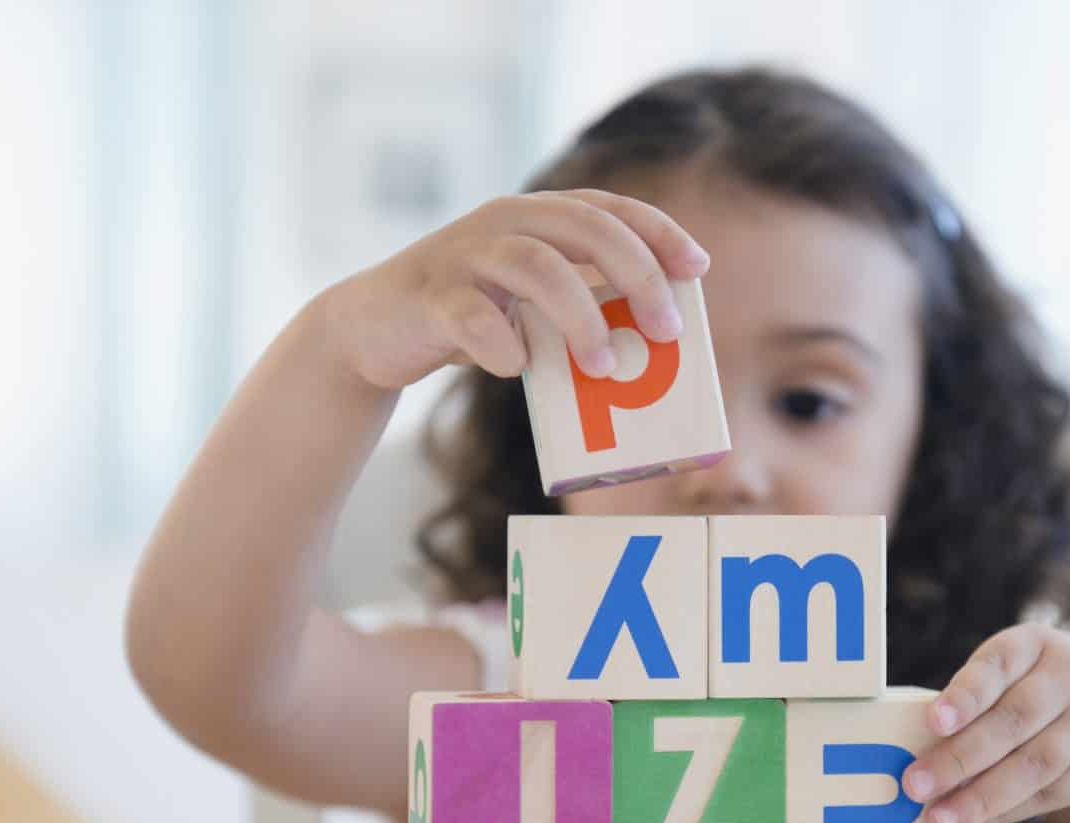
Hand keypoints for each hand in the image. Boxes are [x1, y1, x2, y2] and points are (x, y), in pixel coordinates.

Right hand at [319, 189, 710, 392]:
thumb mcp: (530, 308)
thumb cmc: (470, 320)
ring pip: (535, 265)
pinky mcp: (428, 296)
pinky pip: (472, 316)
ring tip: (604, 365)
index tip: (697, 268)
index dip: (657, 232)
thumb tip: (654, 348)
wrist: (372, 332)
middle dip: (636, 275)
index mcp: (534, 217)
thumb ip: (580, 310)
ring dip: (580, 316)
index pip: (608, 208)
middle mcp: (502, 222)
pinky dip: (503, 346)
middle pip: (583, 227)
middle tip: (666, 330)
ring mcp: (463, 256)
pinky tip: (518, 368)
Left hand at [902, 623, 1069, 822]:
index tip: (934, 721)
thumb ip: (984, 703)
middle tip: (914, 785)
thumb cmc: (1063, 697)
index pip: (996, 665)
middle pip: (1010, 721)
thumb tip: (916, 750)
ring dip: (980, 797)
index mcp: (1037, 645)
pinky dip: (1006, 811)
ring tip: (938, 821)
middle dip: (958, 757)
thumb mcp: (1035, 676)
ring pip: (1030, 765)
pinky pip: (1049, 794)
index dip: (965, 694)